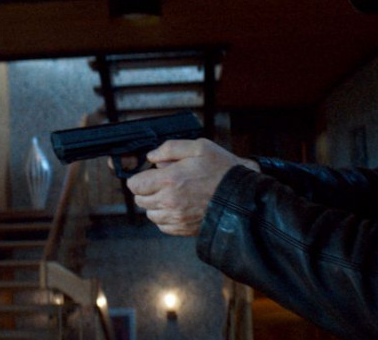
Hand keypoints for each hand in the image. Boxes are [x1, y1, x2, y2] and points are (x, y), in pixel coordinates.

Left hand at [126, 138, 258, 235]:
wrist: (242, 196)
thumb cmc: (222, 170)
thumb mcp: (199, 147)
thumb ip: (171, 148)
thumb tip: (151, 156)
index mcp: (169, 180)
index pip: (135, 185)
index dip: (139, 179)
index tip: (148, 176)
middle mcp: (169, 201)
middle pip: (140, 201)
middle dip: (147, 191)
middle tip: (162, 183)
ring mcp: (176, 218)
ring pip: (150, 214)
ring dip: (156, 205)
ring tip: (173, 195)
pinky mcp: (184, 229)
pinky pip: (163, 226)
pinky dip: (166, 218)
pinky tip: (179, 207)